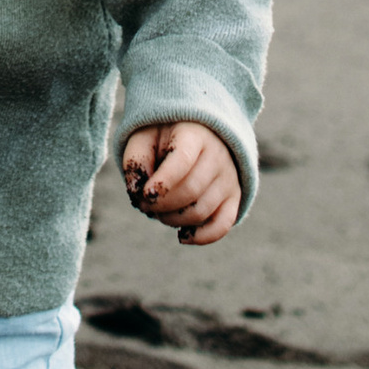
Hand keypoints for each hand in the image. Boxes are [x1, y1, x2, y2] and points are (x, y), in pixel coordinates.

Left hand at [120, 119, 241, 245]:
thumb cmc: (162, 138)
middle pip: (191, 191)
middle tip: (144, 204)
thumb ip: (135, 161)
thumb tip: (136, 193)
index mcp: (194, 134)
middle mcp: (217, 155)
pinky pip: (222, 225)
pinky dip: (201, 237)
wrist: (195, 132)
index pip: (183, 161)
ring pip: (201, 211)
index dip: (162, 183)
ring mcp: (228, 178)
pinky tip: (181, 235)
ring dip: (173, 220)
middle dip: (161, 205)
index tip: (144, 193)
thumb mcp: (144, 138)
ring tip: (158, 212)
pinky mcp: (233, 198)